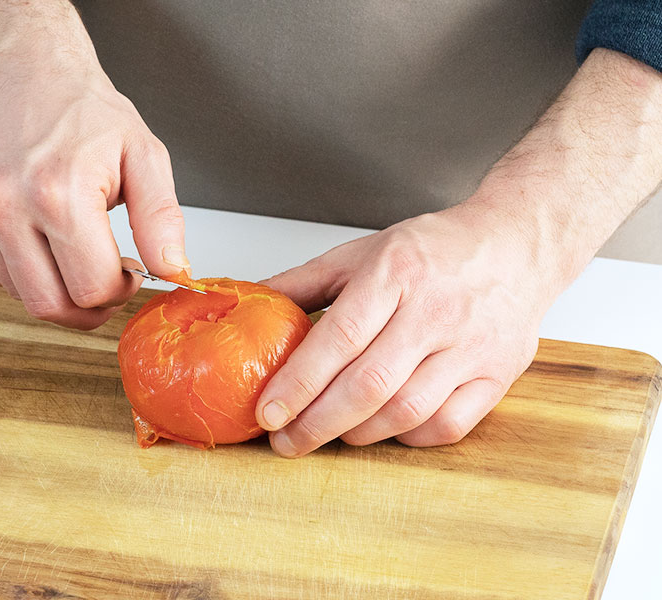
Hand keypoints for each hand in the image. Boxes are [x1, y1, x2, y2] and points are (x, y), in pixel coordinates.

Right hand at [0, 1, 187, 329]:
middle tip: (101, 277)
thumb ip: (162, 219)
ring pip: (17, 294)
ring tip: (66, 241)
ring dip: (50, 282)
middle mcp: (6, 205)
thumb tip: (171, 270)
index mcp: (58, 193)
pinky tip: (34, 231)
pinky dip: (16, 265)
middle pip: (50, 306)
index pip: (92, 289)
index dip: (120, 289)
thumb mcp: (143, 155)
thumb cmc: (81, 110)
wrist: (23, 70)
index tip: (125, 270)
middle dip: (86, 305)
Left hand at [254, 204, 560, 455]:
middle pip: (369, 384)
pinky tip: (382, 428)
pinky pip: (446, 425)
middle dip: (317, 422)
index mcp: (396, 273)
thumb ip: (304, 281)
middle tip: (285, 440)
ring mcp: (472, 347)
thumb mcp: (362, 252)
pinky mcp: (498, 375)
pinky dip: (407, 436)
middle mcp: (436, 311)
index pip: (340, 338)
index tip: (269, 411)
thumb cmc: (435, 250)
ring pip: (406, 411)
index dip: (299, 382)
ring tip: (326, 433)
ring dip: (357, 433)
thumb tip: (250, 301)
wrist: (518, 243)